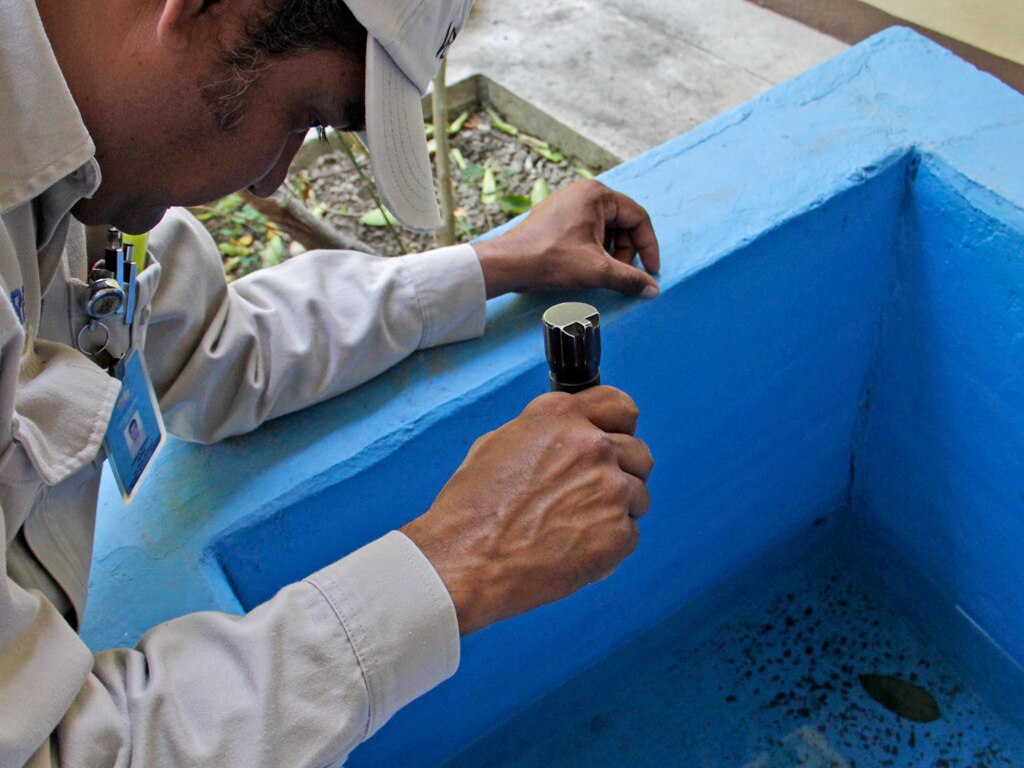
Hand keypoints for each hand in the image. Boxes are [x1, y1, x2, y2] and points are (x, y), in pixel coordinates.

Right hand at [401, 386, 653, 634]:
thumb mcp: (498, 444)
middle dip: (622, 472)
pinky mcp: (618, 533)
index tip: (616, 438)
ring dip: (617, 510)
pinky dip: (609, 544)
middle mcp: (592, 445)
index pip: (619, 405)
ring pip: (639, 495)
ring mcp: (610, 489)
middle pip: (638, 452)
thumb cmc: (472, 509)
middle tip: (593, 495)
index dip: (619, 425)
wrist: (466, 562)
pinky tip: (573, 550)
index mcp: (561, 416)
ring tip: (575, 528)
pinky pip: (631, 533)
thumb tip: (567, 438)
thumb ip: (545, 434)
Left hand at [472, 180, 660, 298]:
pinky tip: (584, 266)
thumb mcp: (597, 270)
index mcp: (597, 195)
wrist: (508, 264)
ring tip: (598, 271)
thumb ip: (629, 278)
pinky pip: (587, 231)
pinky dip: (593, 249)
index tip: (650, 271)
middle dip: (625, 252)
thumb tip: (652, 289)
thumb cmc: (548, 259)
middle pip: (622, 223)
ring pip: (605, 229)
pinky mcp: (556, 217)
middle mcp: (583, 193)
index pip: (638, 218)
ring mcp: (568, 203)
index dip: (648, 247)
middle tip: (618, 274)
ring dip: (609, 253)